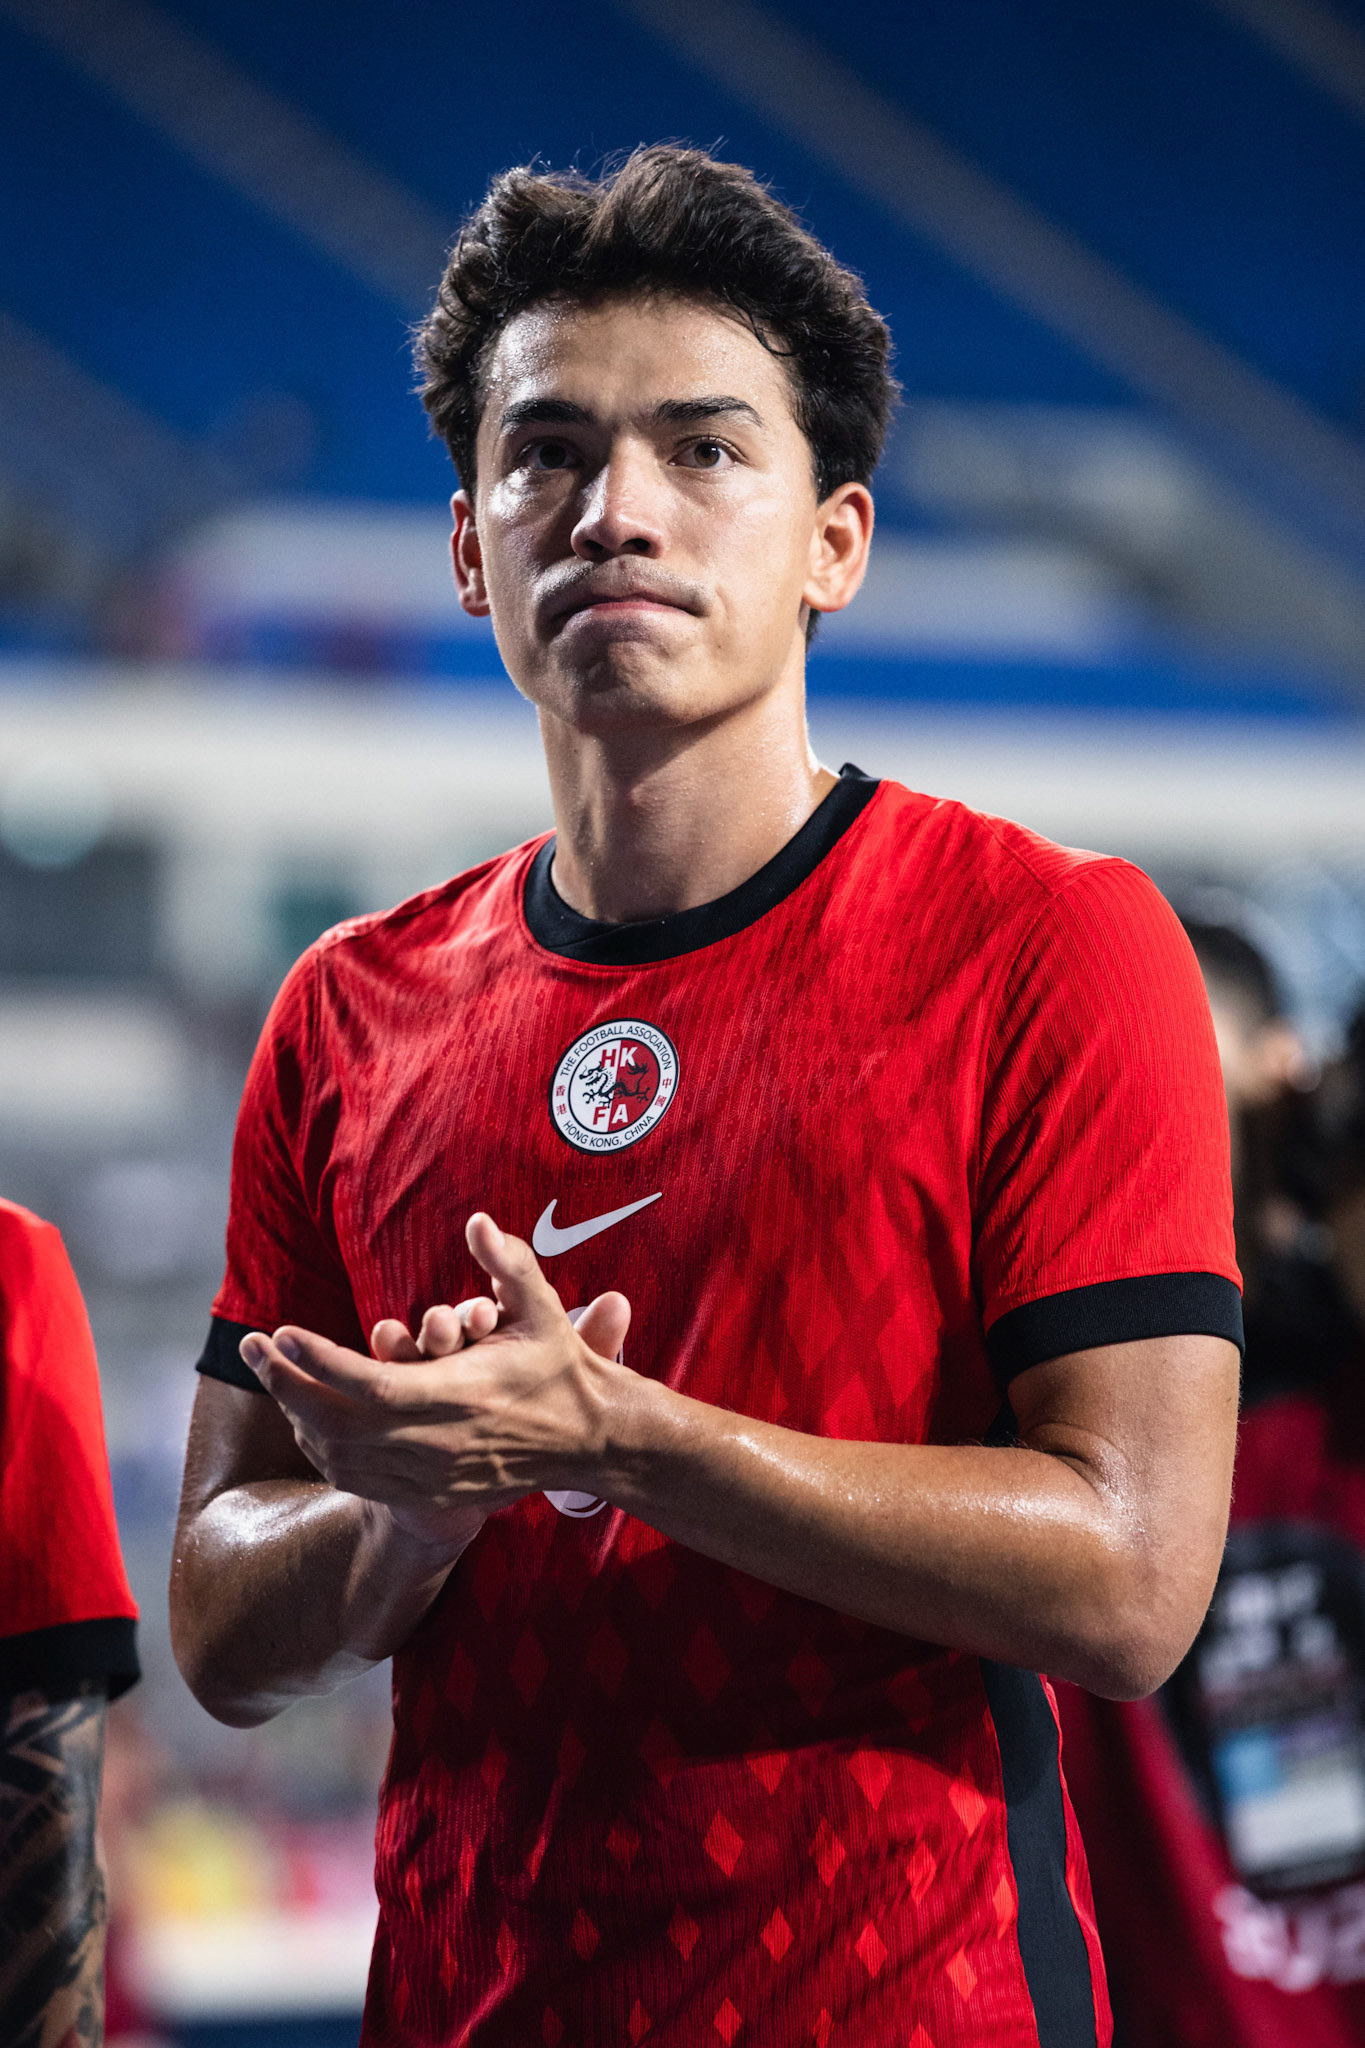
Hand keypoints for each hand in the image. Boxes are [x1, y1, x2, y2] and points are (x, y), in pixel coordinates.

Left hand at [238, 1215, 632, 1544]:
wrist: (590, 1440)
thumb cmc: (562, 1366)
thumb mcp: (544, 1308)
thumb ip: (509, 1263)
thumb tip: (478, 1220)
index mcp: (459, 1396)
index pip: (367, 1384)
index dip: (317, 1360)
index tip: (279, 1331)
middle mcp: (437, 1443)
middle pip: (337, 1423)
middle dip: (286, 1383)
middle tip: (251, 1348)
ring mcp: (430, 1476)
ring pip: (338, 1455)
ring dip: (297, 1415)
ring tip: (273, 1374)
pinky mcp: (428, 1494)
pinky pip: (356, 1478)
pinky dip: (322, 1449)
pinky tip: (307, 1418)